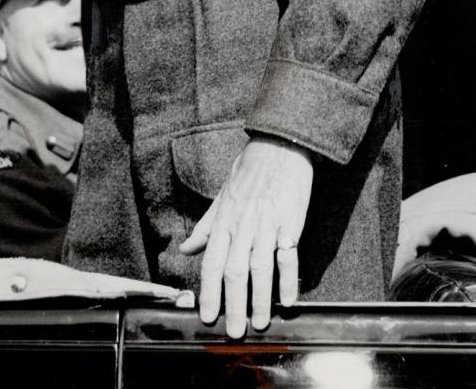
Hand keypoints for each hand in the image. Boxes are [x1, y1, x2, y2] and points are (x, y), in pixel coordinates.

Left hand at [178, 134, 313, 337]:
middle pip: (235, 272)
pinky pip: (288, 255)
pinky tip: (287, 299)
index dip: (209, 292)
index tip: (208, 316)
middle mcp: (243, 225)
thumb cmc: (250, 170)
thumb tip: (185, 249)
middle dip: (234, 305)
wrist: (280, 146)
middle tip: (235, 330)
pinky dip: (288, 279)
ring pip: (260, 268)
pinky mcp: (290, 221)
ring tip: (260, 322)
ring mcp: (267, 224)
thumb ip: (205, 226)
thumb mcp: (221, 196)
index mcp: (224, 221)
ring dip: (260, 298)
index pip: (212, 263)